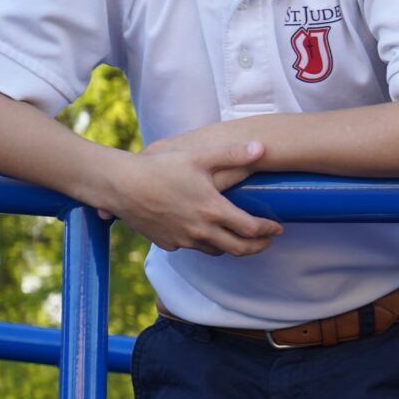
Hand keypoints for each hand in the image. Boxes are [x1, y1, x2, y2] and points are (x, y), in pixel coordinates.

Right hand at [98, 133, 283, 255]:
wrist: (121, 186)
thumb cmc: (160, 168)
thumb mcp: (199, 156)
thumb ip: (233, 154)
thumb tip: (262, 147)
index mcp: (213, 211)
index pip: (251, 229)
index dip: (268, 230)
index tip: (277, 228)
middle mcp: (201, 231)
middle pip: (238, 249)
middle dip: (257, 247)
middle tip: (267, 242)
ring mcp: (183, 240)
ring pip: (216, 251)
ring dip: (231, 247)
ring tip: (240, 239)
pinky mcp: (167, 243)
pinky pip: (192, 248)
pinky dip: (204, 244)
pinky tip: (205, 233)